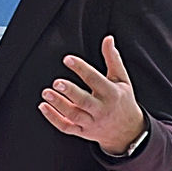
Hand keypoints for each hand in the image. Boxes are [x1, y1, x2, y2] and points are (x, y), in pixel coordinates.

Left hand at [39, 35, 146, 154]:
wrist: (128, 131)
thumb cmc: (122, 100)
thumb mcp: (122, 79)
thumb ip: (113, 59)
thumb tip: (108, 39)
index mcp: (112, 94)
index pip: (96, 80)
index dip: (82, 69)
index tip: (68, 59)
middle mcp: (102, 110)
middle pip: (84, 101)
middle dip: (70, 92)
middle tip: (56, 83)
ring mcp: (92, 123)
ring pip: (74, 115)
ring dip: (59, 105)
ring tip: (46, 93)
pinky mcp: (82, 132)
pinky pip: (66, 127)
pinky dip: (54, 119)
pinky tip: (43, 107)